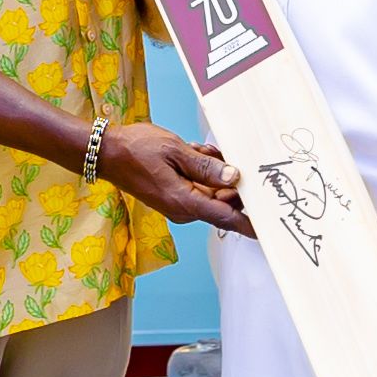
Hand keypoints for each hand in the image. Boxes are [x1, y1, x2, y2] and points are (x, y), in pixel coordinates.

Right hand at [98, 120, 245, 232]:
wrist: (106, 152)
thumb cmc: (136, 149)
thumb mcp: (175, 151)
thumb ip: (206, 167)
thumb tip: (234, 177)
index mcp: (185, 202)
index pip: (226, 217)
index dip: (250, 222)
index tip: (270, 227)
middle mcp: (184, 209)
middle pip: (223, 203)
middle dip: (233, 183)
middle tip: (236, 157)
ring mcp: (179, 204)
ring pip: (212, 193)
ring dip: (216, 173)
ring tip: (205, 150)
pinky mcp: (175, 196)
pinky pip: (200, 188)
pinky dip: (204, 172)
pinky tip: (198, 153)